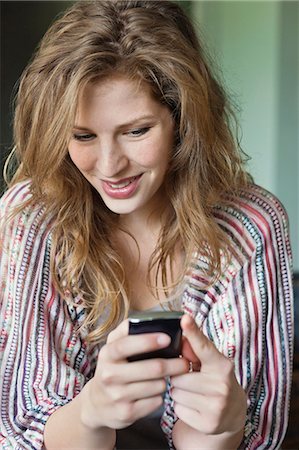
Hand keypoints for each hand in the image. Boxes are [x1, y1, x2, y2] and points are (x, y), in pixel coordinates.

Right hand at [81, 319, 188, 430]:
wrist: (96, 404)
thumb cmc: (113, 368)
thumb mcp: (113, 348)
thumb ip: (128, 331)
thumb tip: (153, 319)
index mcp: (107, 354)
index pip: (126, 345)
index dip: (148, 341)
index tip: (168, 338)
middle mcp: (109, 375)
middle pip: (152, 368)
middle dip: (174, 364)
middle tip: (185, 362)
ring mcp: (117, 396)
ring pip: (157, 385)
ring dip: (167, 380)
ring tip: (167, 376)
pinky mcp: (126, 413)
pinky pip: (156, 402)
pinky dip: (160, 396)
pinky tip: (156, 391)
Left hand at [171, 314, 246, 435]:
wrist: (233, 413)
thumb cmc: (216, 380)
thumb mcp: (210, 363)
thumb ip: (195, 350)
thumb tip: (181, 337)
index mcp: (222, 365)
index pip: (203, 347)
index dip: (193, 332)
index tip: (185, 319)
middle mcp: (222, 385)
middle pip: (179, 375)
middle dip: (179, 377)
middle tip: (191, 380)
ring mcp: (216, 406)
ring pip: (175, 393)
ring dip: (179, 392)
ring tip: (193, 392)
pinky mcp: (208, 424)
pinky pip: (177, 409)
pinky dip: (181, 407)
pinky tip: (194, 406)